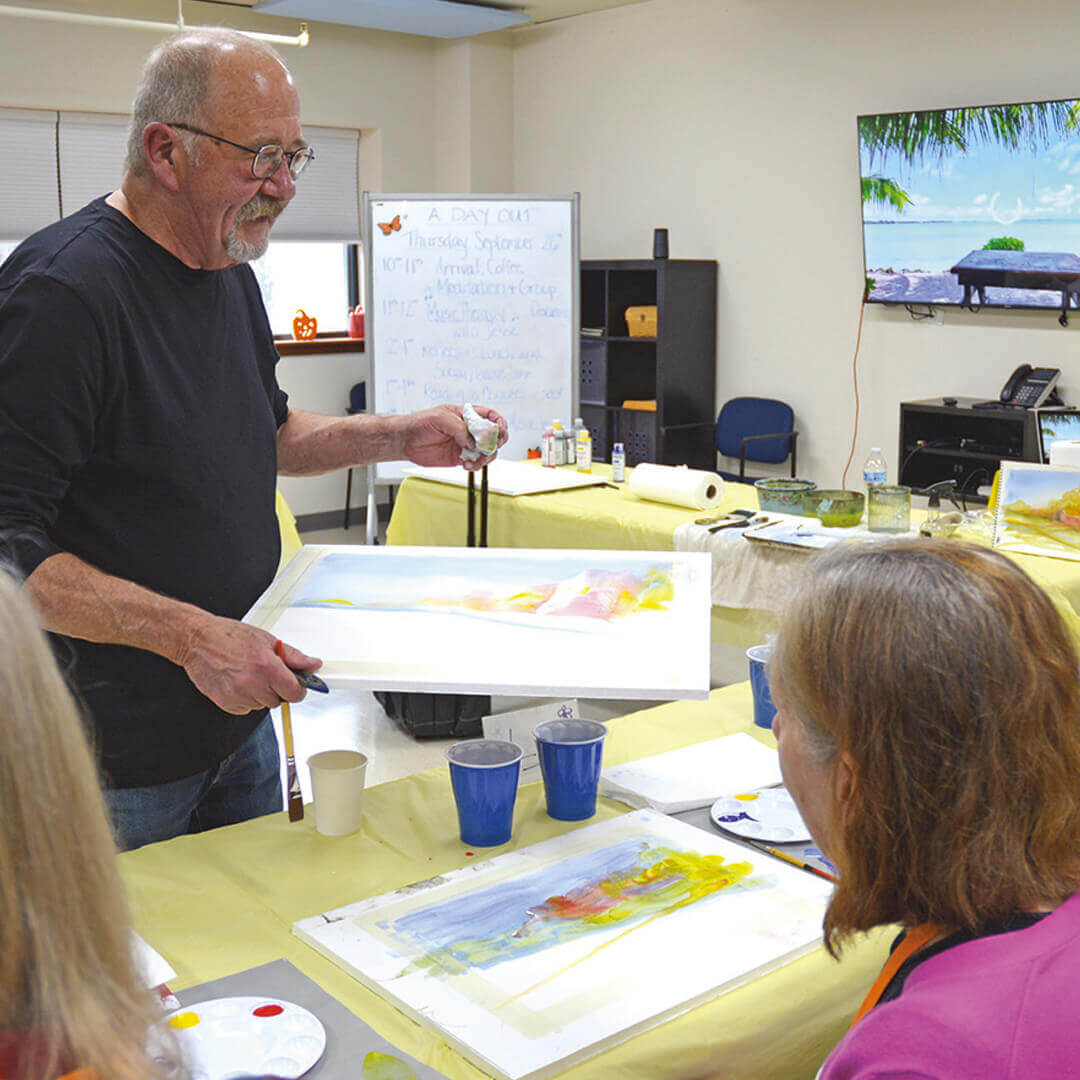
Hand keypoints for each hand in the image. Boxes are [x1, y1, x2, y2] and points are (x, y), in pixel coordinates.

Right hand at [178, 615, 322, 714]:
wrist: (197, 641)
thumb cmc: (230, 636)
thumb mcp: (267, 640)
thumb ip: (294, 656)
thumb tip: (313, 665)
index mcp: (266, 666)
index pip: (295, 693)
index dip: (297, 689)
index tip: (295, 684)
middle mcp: (252, 683)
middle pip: (279, 700)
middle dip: (277, 689)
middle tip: (265, 672)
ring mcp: (237, 695)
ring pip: (262, 705)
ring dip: (260, 694)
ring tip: (248, 674)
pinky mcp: (226, 703)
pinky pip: (246, 708)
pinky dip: (245, 698)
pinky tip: (238, 682)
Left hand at [400, 404, 508, 470]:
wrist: (406, 440)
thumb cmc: (420, 423)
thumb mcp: (441, 418)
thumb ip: (459, 428)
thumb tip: (472, 442)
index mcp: (466, 415)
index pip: (489, 416)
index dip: (499, 422)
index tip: (500, 429)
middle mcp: (468, 430)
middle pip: (492, 436)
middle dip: (495, 443)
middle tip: (490, 448)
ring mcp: (465, 444)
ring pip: (486, 451)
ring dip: (485, 457)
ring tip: (476, 460)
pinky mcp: (459, 458)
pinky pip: (474, 462)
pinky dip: (475, 465)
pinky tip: (467, 465)